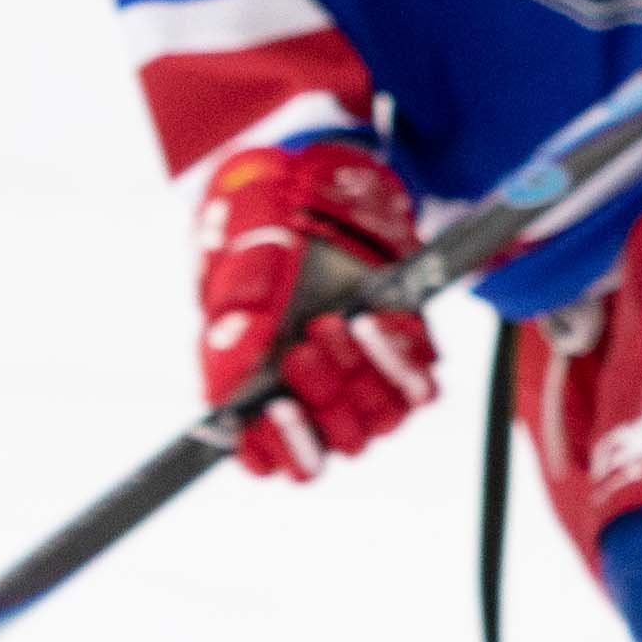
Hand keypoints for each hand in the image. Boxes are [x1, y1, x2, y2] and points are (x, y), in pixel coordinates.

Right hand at [194, 131, 437, 477]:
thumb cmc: (265, 225)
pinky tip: (369, 320)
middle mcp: (318, 394)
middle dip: (318, 400)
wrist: (318, 181)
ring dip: (354, 379)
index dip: (275, 451)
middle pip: (333, 444)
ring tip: (331, 325)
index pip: (270, 460)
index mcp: (260, 389)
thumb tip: (222, 389)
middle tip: (301, 350)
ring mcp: (367, 377)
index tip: (271, 409)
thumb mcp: (236, 261)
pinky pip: (418, 387)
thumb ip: (231, 319)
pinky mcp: (408, 354)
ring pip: (376, 422)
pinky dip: (395, 360)